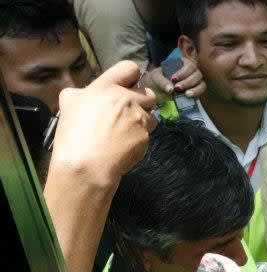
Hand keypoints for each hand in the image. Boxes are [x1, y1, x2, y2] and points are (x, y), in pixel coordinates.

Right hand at [50, 61, 156, 185]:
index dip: (131, 77)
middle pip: (148, 93)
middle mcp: (125, 99)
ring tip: (125, 131)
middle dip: (141, 102)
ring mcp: (137, 117)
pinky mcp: (145, 135)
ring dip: (143, 120)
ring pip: (151, 114)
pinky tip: (125, 144)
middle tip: (127, 114)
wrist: (86, 164)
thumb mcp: (68, 103)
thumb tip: (87, 92)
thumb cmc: (73, 134)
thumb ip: (83, 92)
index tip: (127, 86)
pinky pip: (149, 132)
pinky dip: (140, 137)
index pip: (130, 68)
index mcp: (106, 87)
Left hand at [142, 58, 205, 103]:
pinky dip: (196, 94)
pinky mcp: (196, 90)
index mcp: (183, 63)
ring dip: (195, 89)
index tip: (173, 79)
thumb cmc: (157, 79)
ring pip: (201, 83)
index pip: (189, 65)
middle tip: (177, 88)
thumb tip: (170, 89)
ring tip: (186, 94)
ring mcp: (195, 81)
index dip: (183, 72)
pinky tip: (188, 96)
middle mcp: (191, 71)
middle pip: (197, 74)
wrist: (156, 89)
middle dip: (188, 82)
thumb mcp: (156, 77)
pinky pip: (200, 91)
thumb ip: (162, 81)